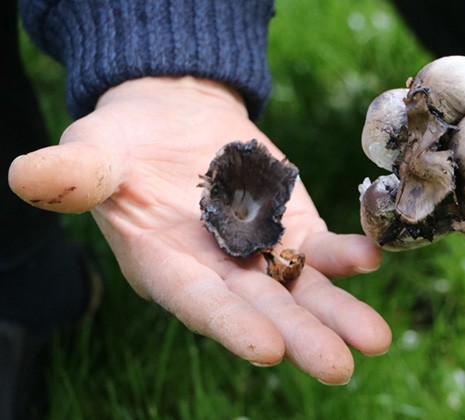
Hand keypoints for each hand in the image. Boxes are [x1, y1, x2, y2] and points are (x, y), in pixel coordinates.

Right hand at [8, 77, 390, 383]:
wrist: (174, 120)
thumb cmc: (125, 146)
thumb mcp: (95, 154)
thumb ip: (75, 172)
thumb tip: (31, 176)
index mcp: (166, 268)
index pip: (199, 304)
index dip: (230, 326)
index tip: (266, 351)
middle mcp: (218, 274)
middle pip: (262, 310)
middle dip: (300, 337)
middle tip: (339, 366)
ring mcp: (261, 254)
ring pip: (302, 290)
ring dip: (338, 313)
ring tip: (375, 340)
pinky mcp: (292, 227)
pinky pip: (321, 248)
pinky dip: (346, 255)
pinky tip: (372, 258)